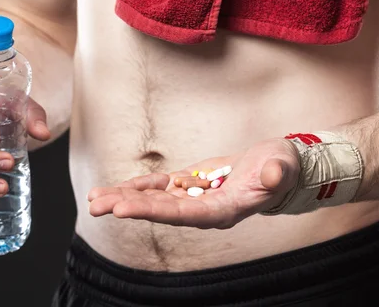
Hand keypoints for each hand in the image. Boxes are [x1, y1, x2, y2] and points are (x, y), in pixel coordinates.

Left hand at [87, 138, 299, 228]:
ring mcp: (196, 197)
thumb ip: (276, 174)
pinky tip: (117, 187)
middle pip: (162, 210)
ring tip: (95, 199)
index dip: (154, 212)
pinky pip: (161, 186)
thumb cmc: (282, 167)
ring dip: (126, 198)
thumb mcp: (283, 166)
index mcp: (225, 210)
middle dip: (130, 207)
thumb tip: (272, 176)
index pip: (185, 215)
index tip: (124, 210)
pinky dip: (139, 186)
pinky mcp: (192, 183)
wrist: (277, 164)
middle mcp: (205, 209)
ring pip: (156, 199)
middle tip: (97, 206)